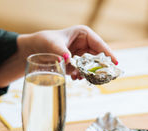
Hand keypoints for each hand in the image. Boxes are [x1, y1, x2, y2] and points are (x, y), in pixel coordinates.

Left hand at [0, 25, 117, 86]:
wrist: (32, 50)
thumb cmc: (43, 41)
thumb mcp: (51, 44)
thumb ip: (60, 51)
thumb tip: (68, 59)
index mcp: (83, 34)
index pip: (99, 44)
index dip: (108, 53)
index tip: (114, 63)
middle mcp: (85, 44)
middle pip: (99, 56)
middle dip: (100, 66)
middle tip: (102, 76)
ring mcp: (82, 55)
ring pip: (92, 66)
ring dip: (90, 73)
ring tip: (83, 77)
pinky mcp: (77, 65)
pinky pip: (84, 71)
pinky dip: (82, 76)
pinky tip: (76, 78)